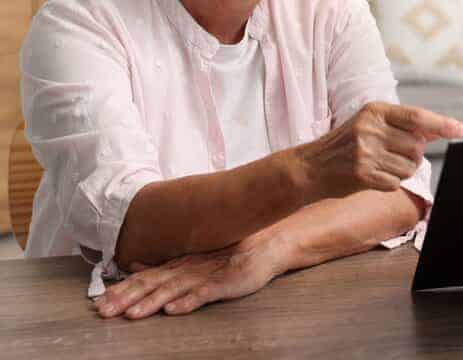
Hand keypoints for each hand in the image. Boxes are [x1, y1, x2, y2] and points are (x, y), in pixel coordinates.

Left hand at [93, 231, 289, 319]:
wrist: (265, 245)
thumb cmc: (228, 254)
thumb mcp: (192, 259)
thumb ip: (164, 265)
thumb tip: (134, 265)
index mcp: (177, 266)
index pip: (144, 278)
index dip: (121, 290)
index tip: (98, 303)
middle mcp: (186, 270)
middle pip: (152, 284)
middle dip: (126, 298)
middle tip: (104, 312)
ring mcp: (205, 276)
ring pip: (173, 290)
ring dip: (151, 303)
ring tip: (132, 315)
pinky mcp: (224, 283)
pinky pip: (204, 294)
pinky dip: (188, 301)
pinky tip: (173, 310)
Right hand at [300, 102, 462, 198]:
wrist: (312, 166)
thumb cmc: (347, 143)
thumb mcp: (372, 123)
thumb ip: (405, 125)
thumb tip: (443, 129)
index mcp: (375, 110)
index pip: (417, 117)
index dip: (442, 124)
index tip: (462, 130)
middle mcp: (370, 128)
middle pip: (417, 146)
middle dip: (413, 155)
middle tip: (392, 154)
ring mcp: (365, 152)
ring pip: (409, 167)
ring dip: (401, 171)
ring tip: (380, 165)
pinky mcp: (362, 174)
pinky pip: (395, 182)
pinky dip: (389, 183)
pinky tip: (372, 176)